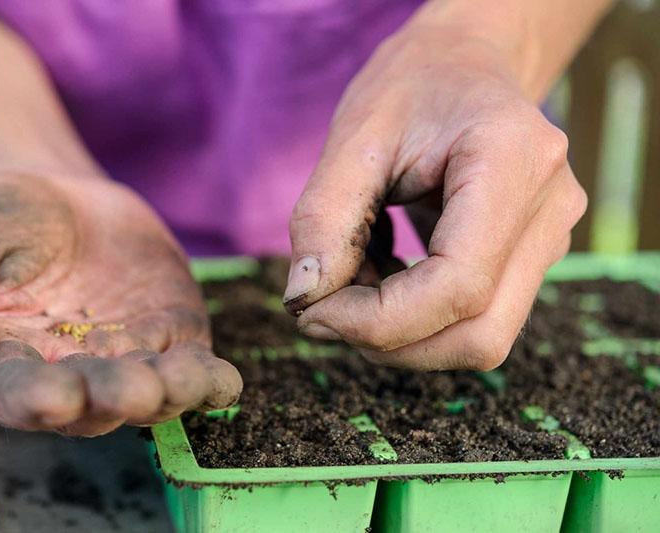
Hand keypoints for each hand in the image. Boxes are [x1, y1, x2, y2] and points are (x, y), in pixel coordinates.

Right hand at [0, 172, 240, 435]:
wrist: (55, 191)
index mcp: (2, 370)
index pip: (16, 398)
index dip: (35, 401)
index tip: (55, 395)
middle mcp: (66, 379)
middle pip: (91, 406)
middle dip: (113, 397)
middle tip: (133, 386)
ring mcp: (123, 363)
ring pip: (147, 397)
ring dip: (167, 394)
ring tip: (181, 380)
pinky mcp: (168, 339)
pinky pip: (191, 370)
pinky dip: (208, 380)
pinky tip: (223, 382)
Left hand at [284, 24, 586, 370]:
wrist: (466, 64)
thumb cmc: (411, 87)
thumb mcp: (354, 136)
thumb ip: (323, 219)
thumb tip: (303, 298)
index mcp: (514, 162)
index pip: (458, 285)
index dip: (378, 320)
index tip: (312, 311)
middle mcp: (549, 209)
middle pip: (480, 333)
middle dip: (388, 340)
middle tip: (322, 309)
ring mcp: (550, 239)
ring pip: (482, 340)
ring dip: (400, 335)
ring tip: (351, 285)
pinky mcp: (532, 259)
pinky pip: (477, 321)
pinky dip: (416, 321)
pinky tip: (380, 279)